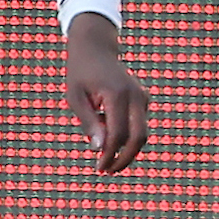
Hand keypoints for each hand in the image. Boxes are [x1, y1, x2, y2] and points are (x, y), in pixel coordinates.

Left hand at [64, 12, 147, 173]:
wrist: (95, 48)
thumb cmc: (80, 73)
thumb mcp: (75, 97)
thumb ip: (88, 122)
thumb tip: (99, 148)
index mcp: (117, 94)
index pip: (118, 133)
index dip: (110, 154)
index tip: (99, 166)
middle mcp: (135, 96)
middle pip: (138, 137)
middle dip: (125, 158)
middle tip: (108, 171)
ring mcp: (142, 97)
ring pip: (142, 134)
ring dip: (126, 150)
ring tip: (106, 159)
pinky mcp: (143, 100)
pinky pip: (139, 125)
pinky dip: (126, 136)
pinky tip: (107, 132)